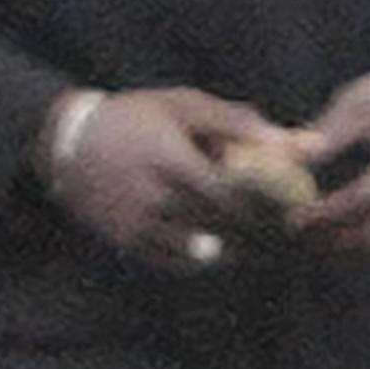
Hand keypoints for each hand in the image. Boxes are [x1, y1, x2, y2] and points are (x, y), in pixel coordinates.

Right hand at [43, 84, 285, 268]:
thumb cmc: (134, 117)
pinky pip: (174, 261)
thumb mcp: (185, 107)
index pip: (236, 196)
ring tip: (252, 235)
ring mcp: (137, 224)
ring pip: (201, 250)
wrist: (66, 143)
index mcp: (171, 161)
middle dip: (258, 226)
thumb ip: (241, 125)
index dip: (269, 204)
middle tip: (281, 222)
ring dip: (232, 245)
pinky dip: (202, 257)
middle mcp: (153, 198)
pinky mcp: (125, 241)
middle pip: (223, 225)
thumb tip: (302, 144)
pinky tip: (216, 242)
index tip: (289, 201)